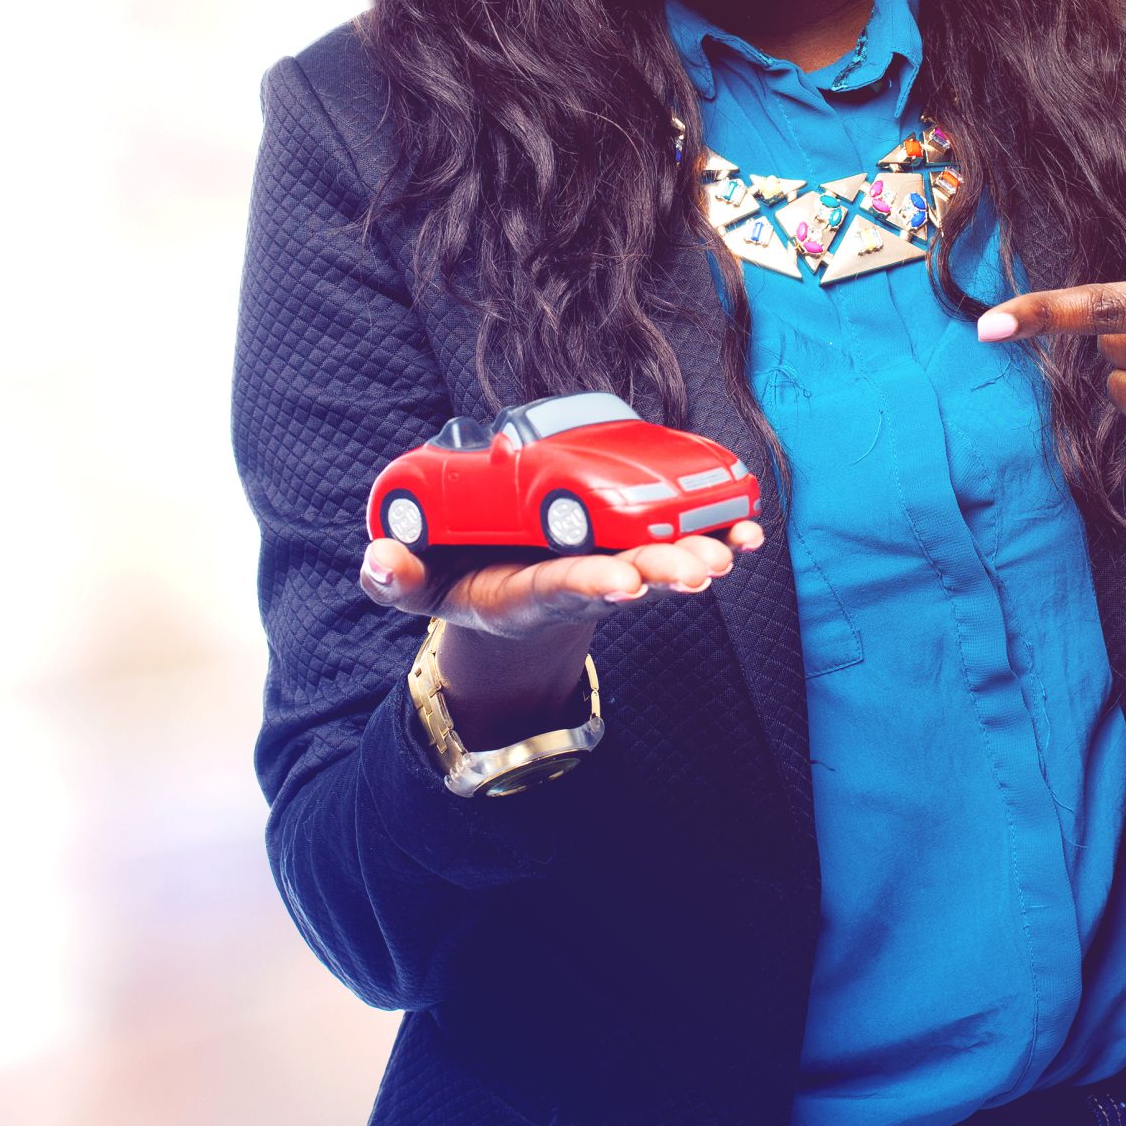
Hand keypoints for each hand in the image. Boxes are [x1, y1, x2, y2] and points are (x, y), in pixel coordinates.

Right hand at [355, 519, 763, 747]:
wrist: (505, 594)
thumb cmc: (460, 583)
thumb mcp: (417, 589)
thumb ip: (394, 579)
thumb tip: (378, 561)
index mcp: (525, 593)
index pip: (560, 588)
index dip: (592, 583)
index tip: (624, 583)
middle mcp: (574, 582)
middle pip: (623, 577)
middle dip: (661, 570)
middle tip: (699, 569)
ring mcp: (608, 566)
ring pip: (658, 561)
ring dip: (696, 555)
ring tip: (729, 552)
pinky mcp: (630, 549)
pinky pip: (678, 544)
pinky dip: (714, 537)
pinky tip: (748, 532)